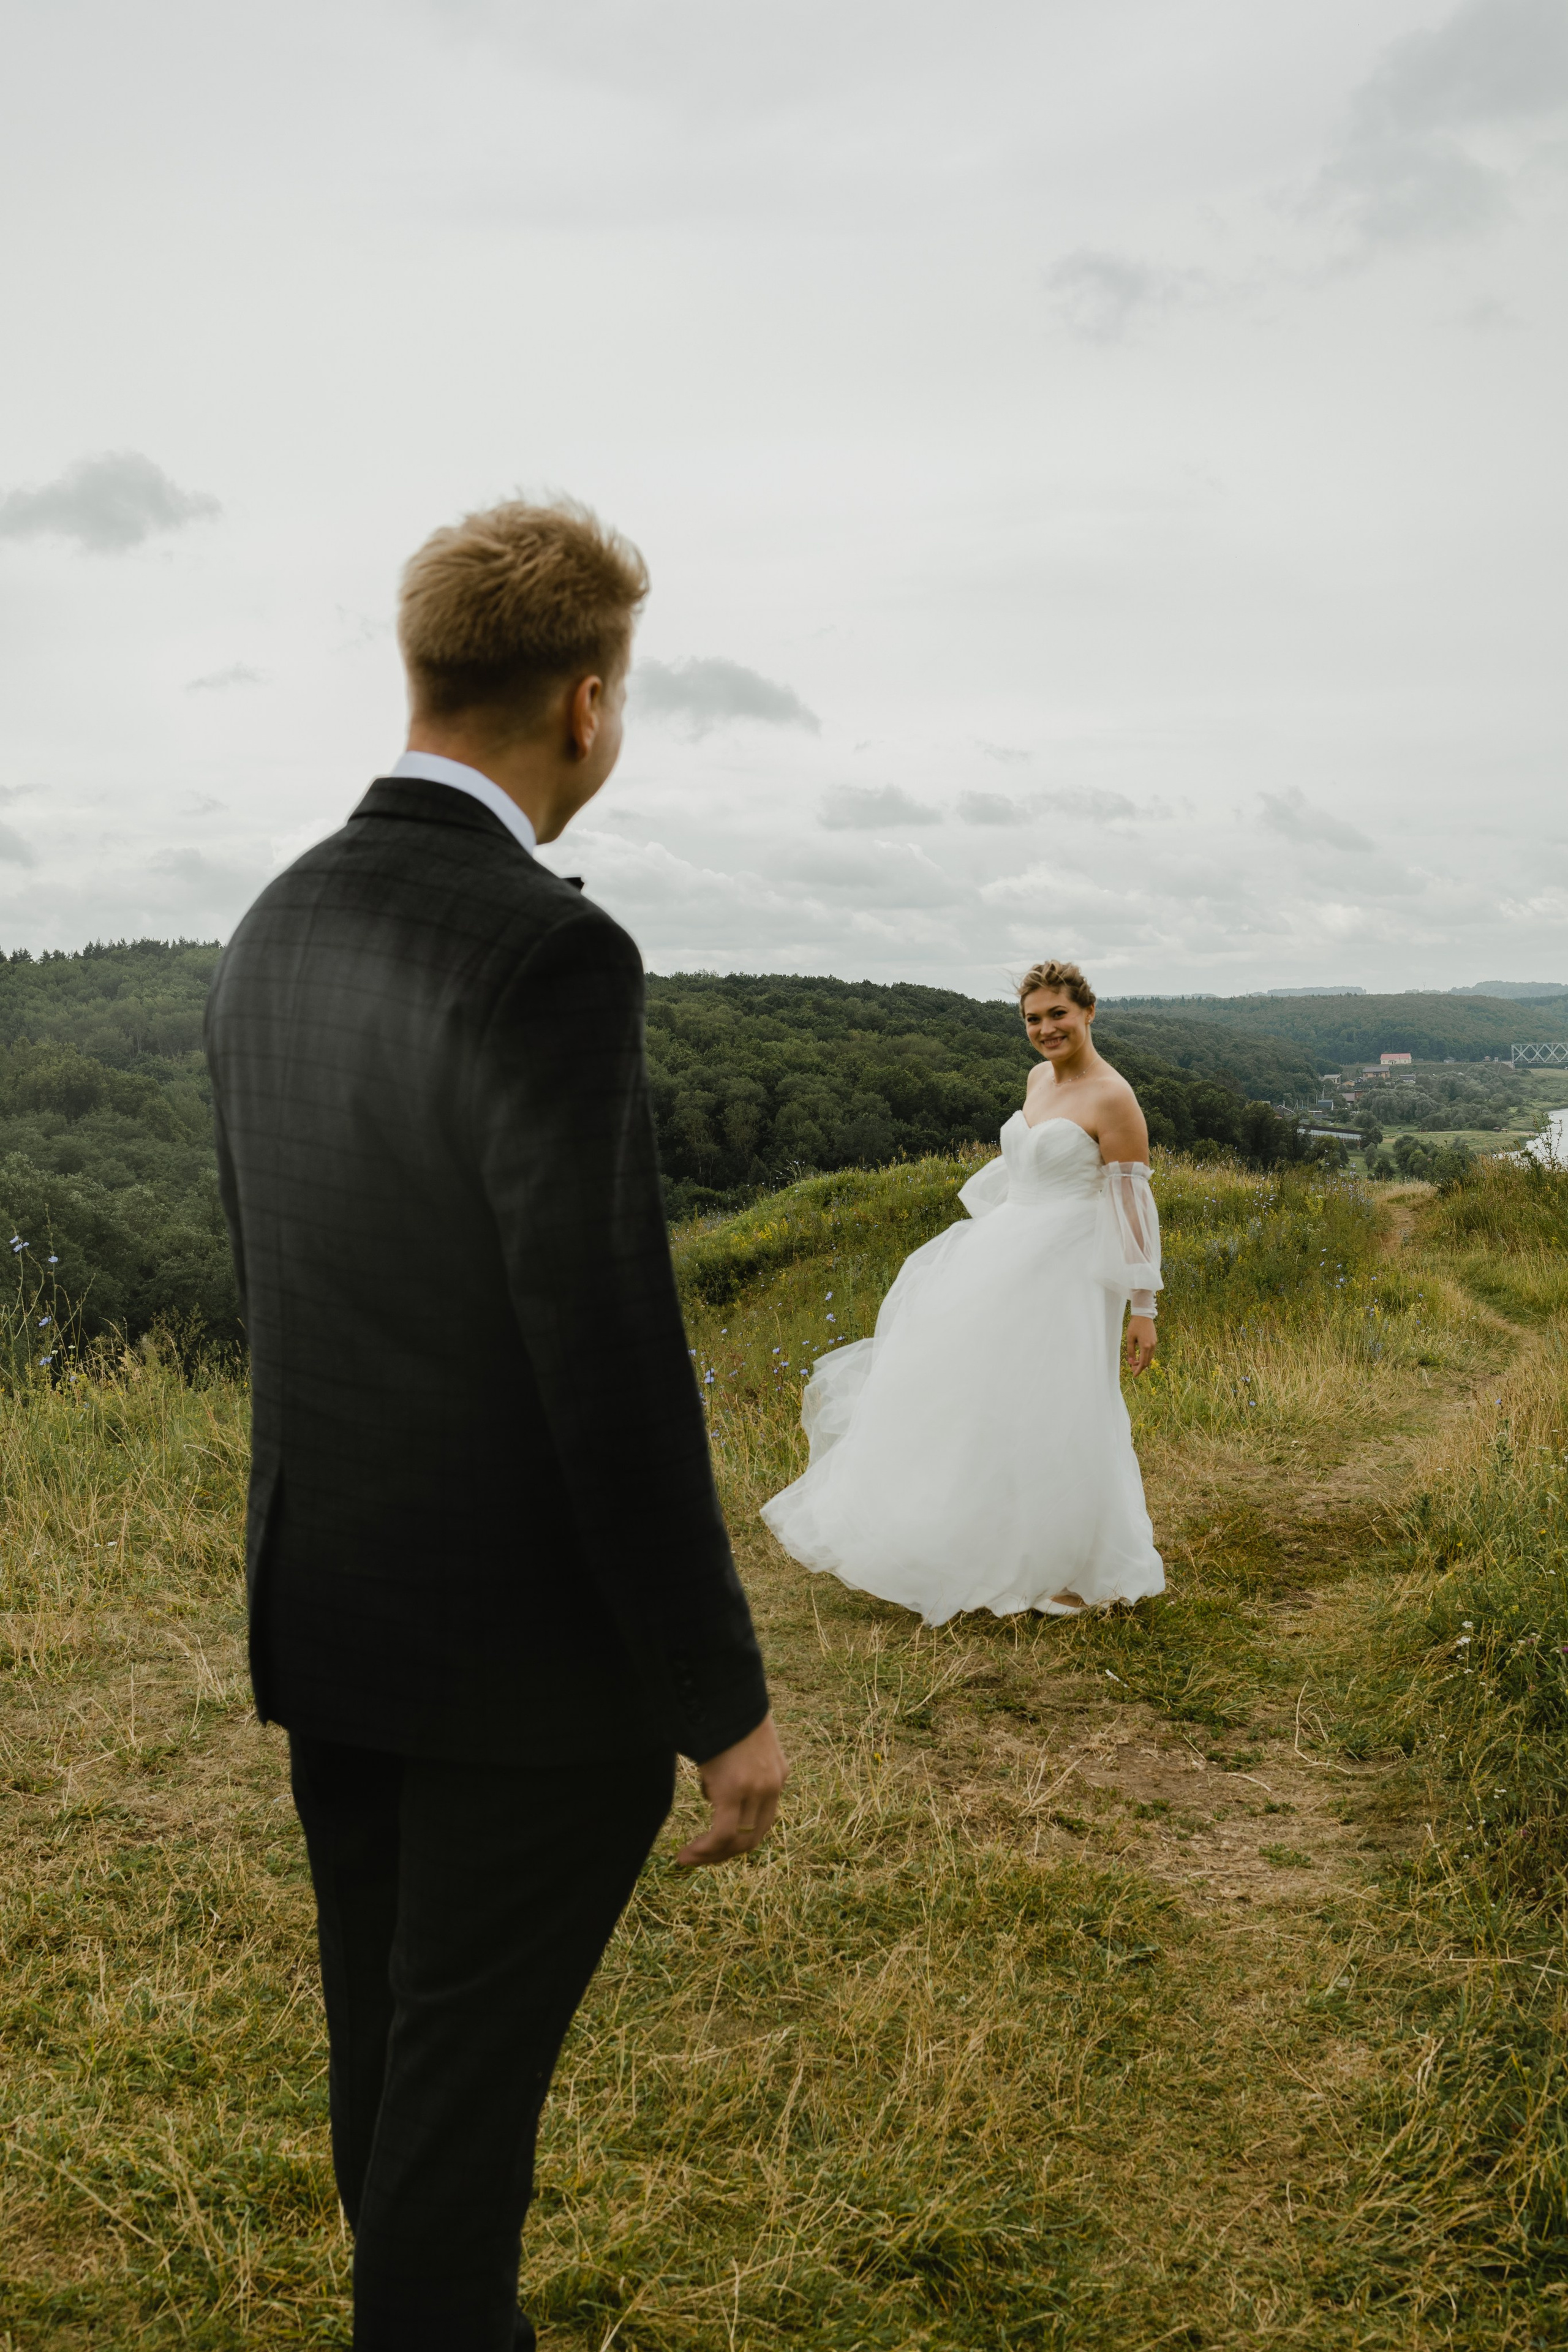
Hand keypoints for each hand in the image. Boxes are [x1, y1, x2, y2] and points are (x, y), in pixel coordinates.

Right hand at [675, 1713, 788, 1867]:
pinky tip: (687, 1853)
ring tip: (687, 1858)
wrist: (724, 1690)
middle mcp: (773, 1786)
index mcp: (779, 1774)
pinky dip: (705, 1849)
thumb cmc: (725, 1711)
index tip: (715, 1845)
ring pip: (739, 1841)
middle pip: (753, 1837)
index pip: (762, 1820)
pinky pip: (722, 1834)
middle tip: (698, 1858)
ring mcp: (756, 1790)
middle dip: (724, 1854)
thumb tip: (714, 1789)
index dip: (739, 1838)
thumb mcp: (741, 1743)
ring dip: (712, 1855)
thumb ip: (737, 1768)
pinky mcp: (734, 1790)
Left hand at [1124, 1315, 1156, 1376]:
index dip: (1138, 1370)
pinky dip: (1146, 1356)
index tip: (1134, 1375)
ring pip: (1150, 1357)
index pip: (1143, 1363)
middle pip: (1147, 1362)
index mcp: (1145, 1346)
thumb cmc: (1135, 1325)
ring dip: (1143, 1362)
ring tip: (1134, 1363)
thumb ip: (1130, 1351)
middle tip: (1132, 1370)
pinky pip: (1151, 1352)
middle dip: (1140, 1367)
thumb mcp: (1130, 1338)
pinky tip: (1139, 1356)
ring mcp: (1154, 1343)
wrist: (1143, 1314)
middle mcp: (1152, 1346)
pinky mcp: (1155, 1340)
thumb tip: (1131, 1362)